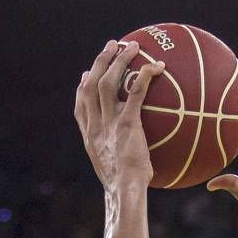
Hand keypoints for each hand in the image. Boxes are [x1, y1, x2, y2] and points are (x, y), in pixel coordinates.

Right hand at [75, 40, 164, 189]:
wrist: (124, 192)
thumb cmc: (125, 189)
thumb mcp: (117, 172)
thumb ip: (121, 157)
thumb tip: (138, 161)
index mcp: (90, 136)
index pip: (80, 105)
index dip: (83, 87)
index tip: (87, 74)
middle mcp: (95, 126)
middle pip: (90, 85)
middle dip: (100, 62)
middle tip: (112, 46)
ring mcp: (108, 123)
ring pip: (107, 82)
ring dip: (118, 60)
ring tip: (131, 45)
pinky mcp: (126, 124)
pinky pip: (135, 93)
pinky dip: (144, 76)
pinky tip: (156, 67)